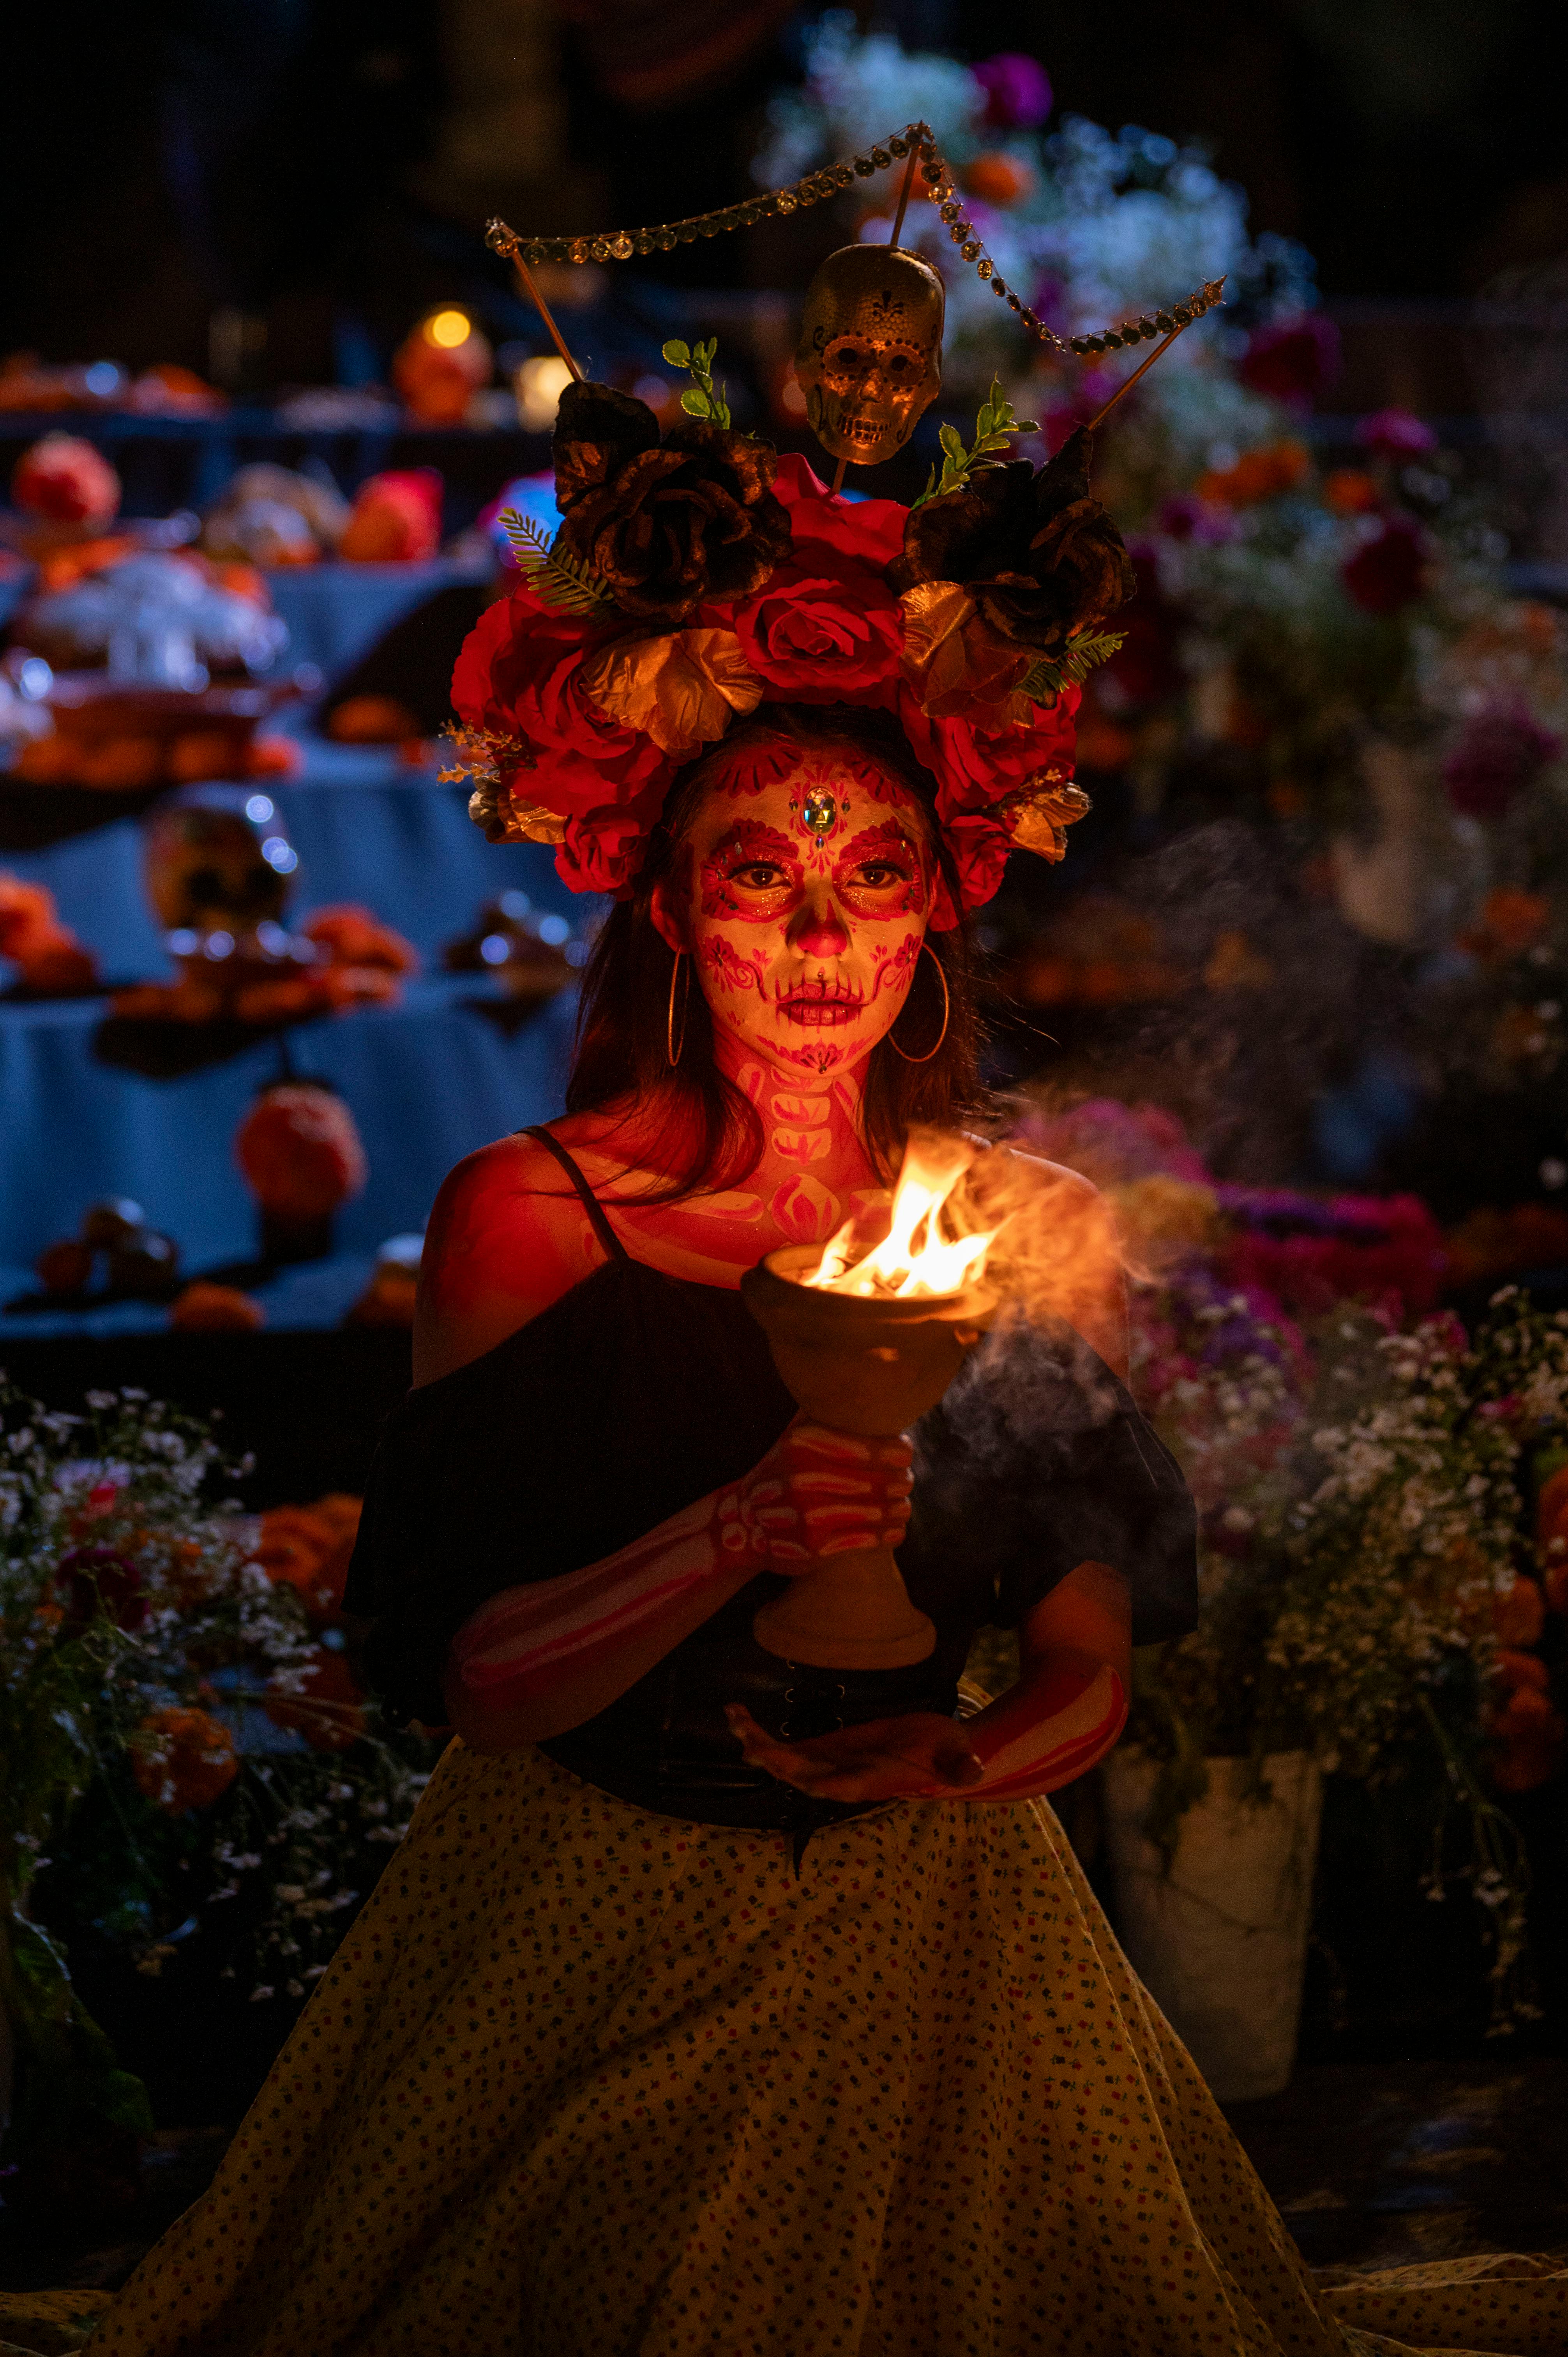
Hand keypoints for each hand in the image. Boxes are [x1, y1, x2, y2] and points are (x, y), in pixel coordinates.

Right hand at [714, 1418, 912, 1570]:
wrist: (746, 1520)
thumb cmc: (785, 1469)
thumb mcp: (796, 1434)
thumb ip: (827, 1409)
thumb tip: (877, 1368)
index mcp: (801, 1444)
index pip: (864, 1447)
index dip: (893, 1451)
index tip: (905, 1452)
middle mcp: (801, 1478)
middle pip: (873, 1481)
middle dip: (898, 1482)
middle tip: (905, 1481)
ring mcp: (807, 1515)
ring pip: (873, 1512)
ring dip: (897, 1510)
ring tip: (903, 1506)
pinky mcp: (813, 1547)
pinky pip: (864, 1540)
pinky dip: (886, 1534)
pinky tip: (895, 1529)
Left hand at [724, 1703, 981, 1801]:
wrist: (935, 1751)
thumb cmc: (948, 1752)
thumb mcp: (959, 1755)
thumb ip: (961, 1766)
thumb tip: (976, 1773)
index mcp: (873, 1781)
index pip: (843, 1787)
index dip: (821, 1781)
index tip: (799, 1773)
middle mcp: (842, 1779)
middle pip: (802, 1775)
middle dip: (775, 1760)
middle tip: (750, 1741)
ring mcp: (827, 1765)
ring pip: (783, 1761)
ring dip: (756, 1742)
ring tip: (733, 1716)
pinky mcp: (820, 1750)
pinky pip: (781, 1747)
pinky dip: (758, 1733)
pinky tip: (737, 1713)